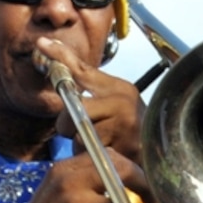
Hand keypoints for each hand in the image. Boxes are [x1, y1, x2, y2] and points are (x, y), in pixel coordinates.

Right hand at [0, 74, 160, 202]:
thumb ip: (90, 190)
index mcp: (66, 168)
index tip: (147, 187)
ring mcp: (74, 198)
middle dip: (145, 185)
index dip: (134, 170)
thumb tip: (126, 191)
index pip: (108, 155)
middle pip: (119, 168)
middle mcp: (69, 176)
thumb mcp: (63, 201)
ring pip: (123, 200)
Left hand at [30, 41, 145, 159]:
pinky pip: (90, 153)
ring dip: (82, 145)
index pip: (83, 70)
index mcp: (119, 89)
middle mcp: (123, 103)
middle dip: (69, 125)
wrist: (160, 156)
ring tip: (100, 145)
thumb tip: (58, 67)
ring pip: (79, 134)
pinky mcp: (124, 149)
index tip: (42, 44)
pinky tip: (105, 156)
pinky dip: (92, 158)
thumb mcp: (114, 104)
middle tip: (84, 132)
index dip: (61, 57)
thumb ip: (88, 88)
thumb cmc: (131, 131)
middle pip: (74, 109)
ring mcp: (125, 126)